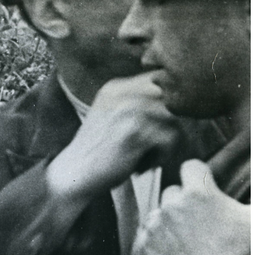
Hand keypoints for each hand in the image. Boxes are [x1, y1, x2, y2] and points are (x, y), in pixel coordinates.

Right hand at [46, 73, 178, 200]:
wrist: (74, 174)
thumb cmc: (100, 150)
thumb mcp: (114, 116)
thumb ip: (139, 103)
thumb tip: (181, 100)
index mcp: (116, 87)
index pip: (160, 80)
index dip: (171, 103)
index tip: (161, 126)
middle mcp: (122, 93)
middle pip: (172, 98)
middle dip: (174, 122)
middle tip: (158, 143)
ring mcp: (127, 111)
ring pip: (175, 119)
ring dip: (168, 141)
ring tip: (150, 155)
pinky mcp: (133, 133)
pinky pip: (170, 139)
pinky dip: (162, 156)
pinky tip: (143, 165)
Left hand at [141, 159, 249, 254]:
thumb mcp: (255, 221)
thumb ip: (254, 197)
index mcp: (199, 192)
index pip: (190, 166)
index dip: (199, 177)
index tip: (203, 190)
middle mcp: (172, 204)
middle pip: (173, 191)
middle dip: (184, 203)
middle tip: (199, 223)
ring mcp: (155, 225)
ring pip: (159, 213)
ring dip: (169, 223)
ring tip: (188, 243)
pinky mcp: (143, 246)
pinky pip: (146, 235)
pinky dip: (157, 242)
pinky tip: (175, 254)